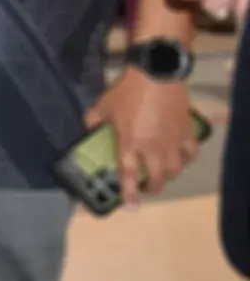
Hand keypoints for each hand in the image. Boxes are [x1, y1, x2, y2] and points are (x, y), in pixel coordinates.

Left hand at [84, 70, 201, 208]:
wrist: (156, 73)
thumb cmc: (127, 90)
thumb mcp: (102, 106)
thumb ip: (93, 120)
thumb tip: (89, 128)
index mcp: (129, 143)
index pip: (129, 175)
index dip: (129, 193)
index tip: (131, 207)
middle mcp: (153, 147)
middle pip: (157, 178)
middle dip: (152, 188)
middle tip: (147, 188)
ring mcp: (173, 141)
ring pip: (175, 169)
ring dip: (168, 176)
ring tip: (162, 174)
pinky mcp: (187, 131)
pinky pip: (190, 153)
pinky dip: (186, 160)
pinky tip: (180, 159)